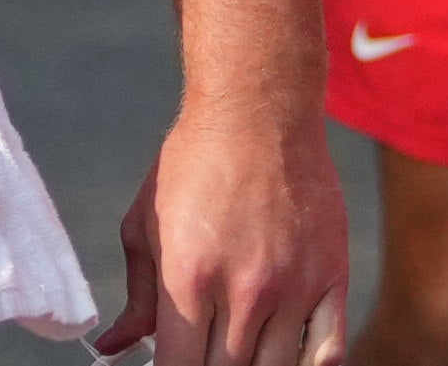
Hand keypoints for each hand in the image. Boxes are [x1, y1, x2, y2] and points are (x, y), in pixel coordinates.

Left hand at [98, 101, 348, 365]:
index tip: (174, 363)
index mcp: (188, 279)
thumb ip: (135, 298)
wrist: (259, 107)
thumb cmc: (195, 161)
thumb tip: (115, 348)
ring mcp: (294, 285)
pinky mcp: (332, 274)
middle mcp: (244, 290)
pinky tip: (285, 354)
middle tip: (205, 348)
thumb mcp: (146, 225)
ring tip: (239, 350)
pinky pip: (327, 354)